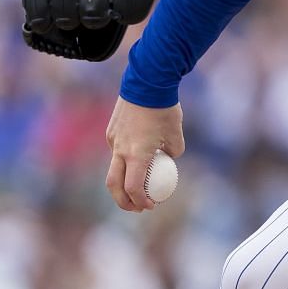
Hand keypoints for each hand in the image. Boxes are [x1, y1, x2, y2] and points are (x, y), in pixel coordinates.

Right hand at [105, 97, 184, 211]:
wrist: (147, 82)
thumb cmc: (165, 109)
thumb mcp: (176, 134)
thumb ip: (173, 151)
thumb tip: (168, 158)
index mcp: (136, 154)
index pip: (133, 188)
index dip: (140, 201)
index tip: (150, 205)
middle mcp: (120, 149)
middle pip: (114, 185)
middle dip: (124, 201)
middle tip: (137, 207)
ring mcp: (112, 139)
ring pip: (114, 168)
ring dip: (124, 181)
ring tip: (138, 186)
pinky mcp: (111, 131)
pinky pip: (116, 151)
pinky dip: (125, 161)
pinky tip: (138, 157)